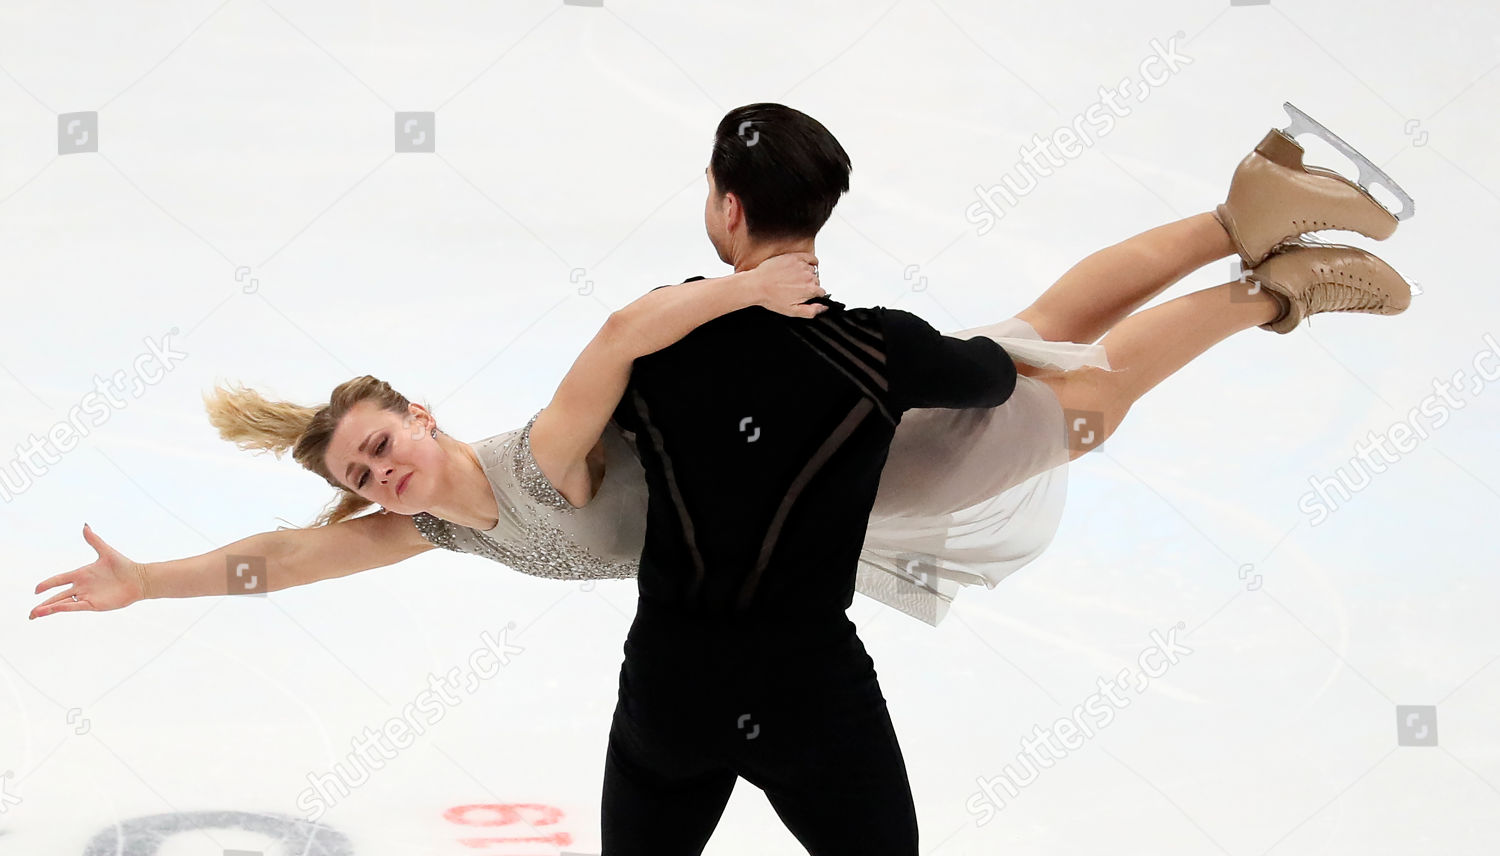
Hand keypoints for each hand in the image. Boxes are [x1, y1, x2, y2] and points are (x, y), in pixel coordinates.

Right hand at [30, 524, 147, 619]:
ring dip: (49, 608)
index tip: (36, 589)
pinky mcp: (94, 604)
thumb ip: (94, 540)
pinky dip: (64, 608)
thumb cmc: (124, 565)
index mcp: (81, 574)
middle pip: (58, 596)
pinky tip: (54, 610)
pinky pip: (76, 606)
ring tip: (35, 614)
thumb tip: (85, 525)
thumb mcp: (106, 552)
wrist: (139, 579)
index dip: (47, 584)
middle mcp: (82, 586)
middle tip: (31, 613)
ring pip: (63, 603)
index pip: (59, 580)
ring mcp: (87, 596)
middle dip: (44, 604)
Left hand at [750, 252, 827, 318]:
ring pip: (813, 271)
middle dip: (809, 285)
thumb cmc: (771, 298)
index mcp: (809, 289)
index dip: (813, 296)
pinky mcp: (795, 257)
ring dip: (807, 274)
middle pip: (816, 281)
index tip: (806, 296)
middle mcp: (808, 276)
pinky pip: (811, 257)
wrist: (757, 285)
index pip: (821, 292)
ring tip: (794, 279)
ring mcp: (802, 265)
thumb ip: (812, 311)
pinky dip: (811, 261)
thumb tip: (824, 307)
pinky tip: (805, 266)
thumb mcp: (792, 311)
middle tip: (797, 289)